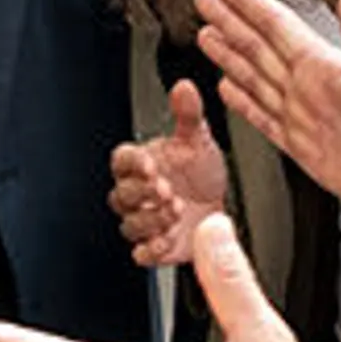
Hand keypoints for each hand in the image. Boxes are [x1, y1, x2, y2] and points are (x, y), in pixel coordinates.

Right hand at [109, 78, 226, 267]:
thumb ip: (189, 115)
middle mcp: (137, 193)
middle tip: (168, 189)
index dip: (133, 164)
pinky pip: (141, 254)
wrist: (219, 206)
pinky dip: (153, 248)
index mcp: (141, 164)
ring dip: (151, 219)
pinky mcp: (154, 247)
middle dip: (144, 193)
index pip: (121, 160)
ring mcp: (144, 221)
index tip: (152, 163)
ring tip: (177, 210)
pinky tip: (170, 237)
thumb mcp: (199, 140)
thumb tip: (184, 87)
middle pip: (121, 195)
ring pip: (129, 224)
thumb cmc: (201, 172)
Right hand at [195, 0, 340, 221]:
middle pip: (257, 46)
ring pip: (254, 77)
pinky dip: (241, 102)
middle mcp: (310, 87)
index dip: (248, 4)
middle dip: (229, 22)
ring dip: (229, 55)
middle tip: (204, 0)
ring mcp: (303, 115)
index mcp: (325, 66)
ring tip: (206, 35)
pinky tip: (228, 89)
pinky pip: (262, 117)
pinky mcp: (302, 145)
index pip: (276, 26)